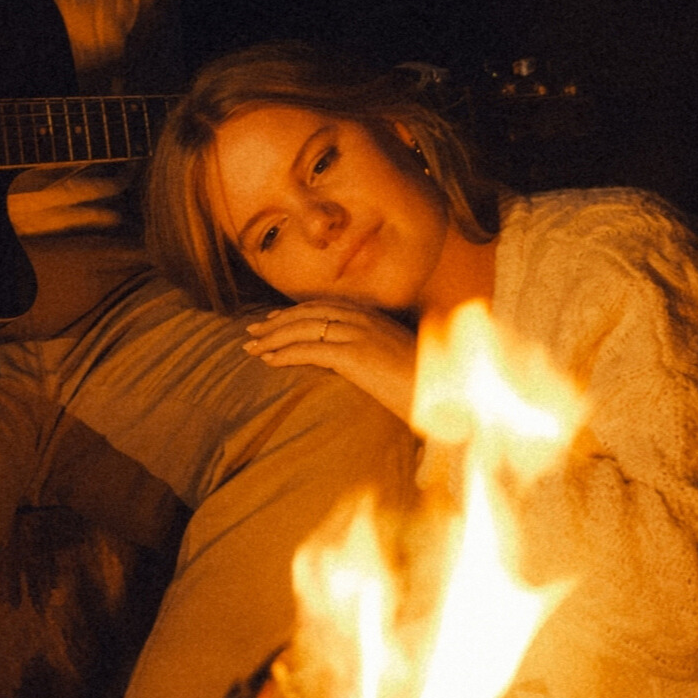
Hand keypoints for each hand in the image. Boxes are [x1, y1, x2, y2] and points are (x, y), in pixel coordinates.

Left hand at [242, 303, 418, 423]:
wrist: (446, 390)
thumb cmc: (424, 383)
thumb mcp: (396, 360)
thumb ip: (374, 354)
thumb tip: (355, 363)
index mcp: (372, 316)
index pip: (324, 307)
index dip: (295, 312)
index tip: (273, 318)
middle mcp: (362, 319)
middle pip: (308, 314)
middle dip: (276, 322)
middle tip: (252, 331)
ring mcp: (358, 334)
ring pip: (304, 329)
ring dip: (273, 337)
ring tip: (251, 347)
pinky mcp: (354, 355)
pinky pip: (310, 350)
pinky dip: (285, 353)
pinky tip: (268, 360)